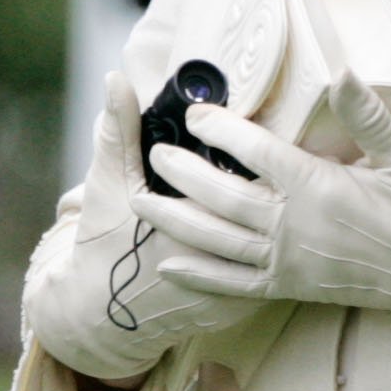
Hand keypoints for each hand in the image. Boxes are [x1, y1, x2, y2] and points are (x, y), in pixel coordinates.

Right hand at [26, 73, 261, 383]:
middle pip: (264, 212)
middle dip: (278, 183)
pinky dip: (279, 251)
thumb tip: (116, 78)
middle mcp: (213, 261)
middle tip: (285, 153)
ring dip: (285, 220)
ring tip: (291, 189)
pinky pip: (272, 273)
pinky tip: (284, 226)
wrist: (99, 312)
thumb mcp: (108, 180)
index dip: (250, 149)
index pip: (237, 178)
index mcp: (184, 224)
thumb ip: (118, 129)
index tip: (253, 129)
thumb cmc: (104, 240)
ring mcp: (229, 291)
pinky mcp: (238, 309)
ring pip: (275, 246)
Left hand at [137, 77, 390, 355]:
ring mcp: (291, 262)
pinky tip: (168, 266)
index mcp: (321, 188)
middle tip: (155, 154)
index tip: (197, 114)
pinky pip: (235, 284)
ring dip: (176, 221)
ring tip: (140, 201)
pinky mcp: (293, 288)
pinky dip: (200, 276)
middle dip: (183, 174)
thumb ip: (365, 114)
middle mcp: (298, 227)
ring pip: (219, 242)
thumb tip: (343, 69)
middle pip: (223, 198)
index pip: (257, 153)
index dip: (222, 131)